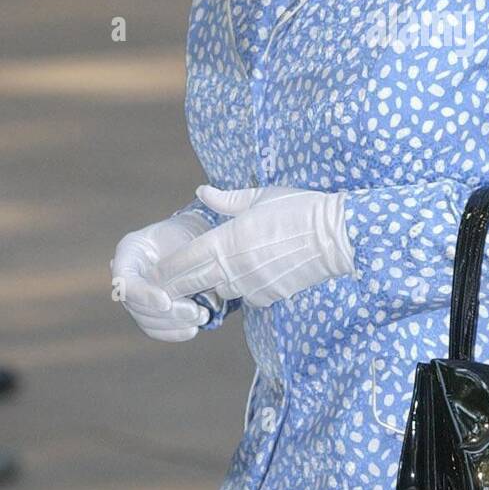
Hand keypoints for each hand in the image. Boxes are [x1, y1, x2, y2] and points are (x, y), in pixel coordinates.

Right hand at [111, 210, 223, 342]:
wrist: (196, 241)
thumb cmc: (190, 235)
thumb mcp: (184, 239)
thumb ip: (177, 263)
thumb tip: (174, 294)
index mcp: (128, 253)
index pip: (125, 281)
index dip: (144, 295)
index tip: (166, 302)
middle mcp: (127, 277)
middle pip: (136, 306)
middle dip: (167, 313)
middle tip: (195, 311)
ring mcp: (136, 297)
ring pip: (146, 320)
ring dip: (174, 324)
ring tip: (201, 317)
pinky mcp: (149, 312)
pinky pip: (155, 329)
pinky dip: (174, 332)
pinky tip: (192, 330)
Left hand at [149, 184, 355, 310]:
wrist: (334, 236)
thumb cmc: (298, 208)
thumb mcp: (260, 197)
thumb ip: (226, 199)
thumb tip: (201, 192)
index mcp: (226, 240)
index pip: (184, 260)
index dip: (166, 268)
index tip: (153, 272)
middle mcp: (233, 267)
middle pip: (193, 283)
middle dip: (177, 285)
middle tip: (163, 287)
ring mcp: (250, 285)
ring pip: (219, 291)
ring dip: (212, 285)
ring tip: (207, 278)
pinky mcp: (268, 296)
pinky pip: (246, 297)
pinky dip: (242, 289)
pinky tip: (248, 277)